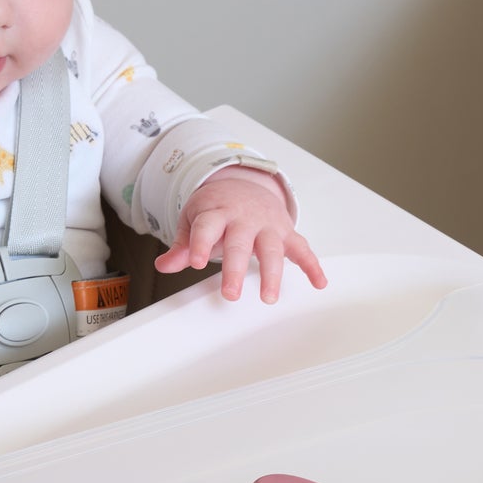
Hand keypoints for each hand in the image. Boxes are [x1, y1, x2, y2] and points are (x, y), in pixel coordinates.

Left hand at [154, 166, 328, 302]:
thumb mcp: (193, 220)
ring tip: (268, 298)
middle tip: (230, 295)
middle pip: (240, 243)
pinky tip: (318, 283)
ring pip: (272, 249)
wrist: (244, 185)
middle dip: (235, 269)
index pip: (207, 226)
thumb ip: (182, 245)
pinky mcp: (285, 233)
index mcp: (217, 212)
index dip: (200, 243)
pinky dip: (312, 265)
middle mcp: (244, 218)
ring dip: (272, 274)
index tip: (194, 262)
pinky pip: (302, 249)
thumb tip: (164, 265)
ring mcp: (267, 225)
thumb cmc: (217, 208)